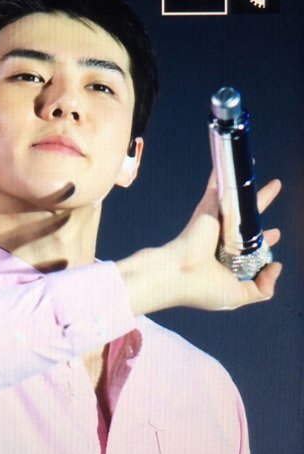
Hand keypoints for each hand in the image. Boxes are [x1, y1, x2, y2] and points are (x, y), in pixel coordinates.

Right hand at [117, 176, 281, 314]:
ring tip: (260, 168)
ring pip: (238, 200)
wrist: (177, 274)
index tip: (275, 234)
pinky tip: (229, 157)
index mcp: (229, 261)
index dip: (266, 240)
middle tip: (274, 187)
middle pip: (248, 218)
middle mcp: (223, 240)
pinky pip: (217, 186)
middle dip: (262, 204)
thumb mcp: (239, 296)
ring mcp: (216, 223)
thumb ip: (262, 288)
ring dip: (248, 185)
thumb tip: (276, 265)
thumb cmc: (203, 288)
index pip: (251, 247)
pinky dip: (220, 173)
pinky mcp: (209, 209)